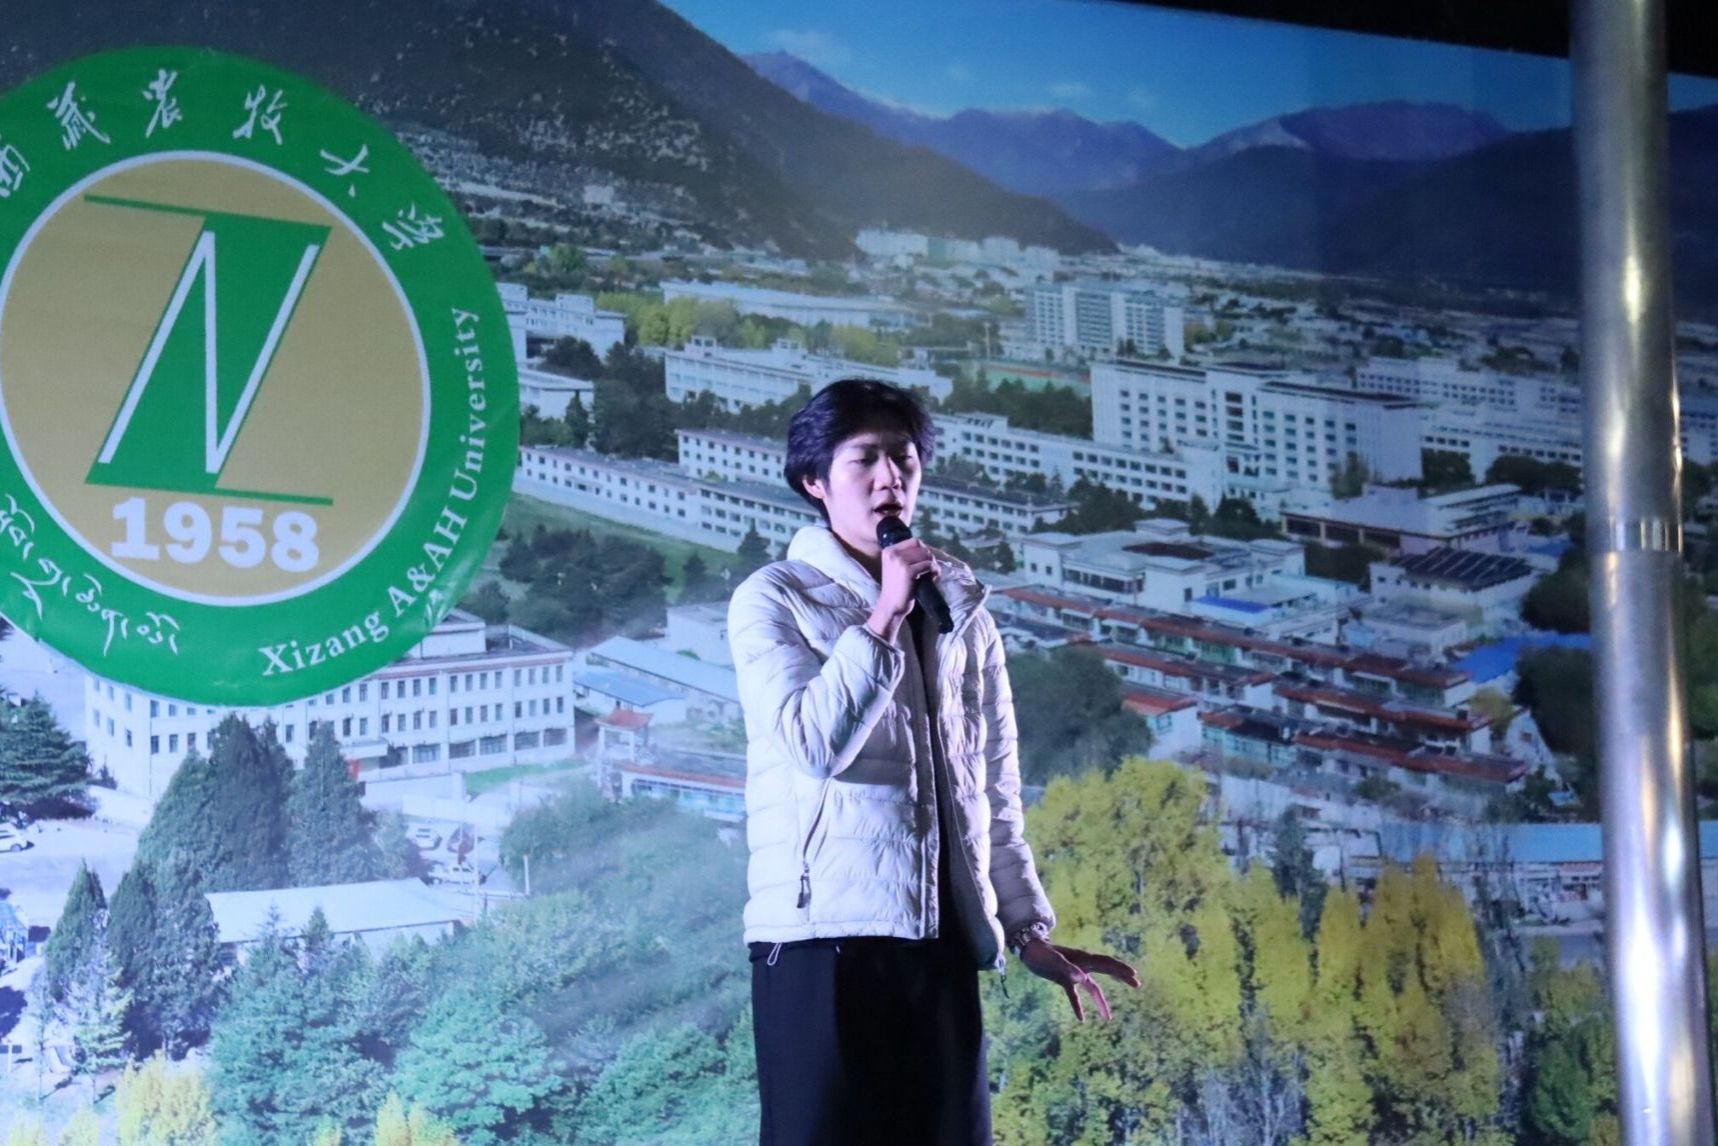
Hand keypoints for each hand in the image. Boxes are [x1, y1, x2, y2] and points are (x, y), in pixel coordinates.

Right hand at [867, 538, 937, 638]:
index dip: (924, 550)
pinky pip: (928, 565)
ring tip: (933, 575)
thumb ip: (907, 557)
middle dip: (930, 558)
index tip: (927, 561)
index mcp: (889, 551)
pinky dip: (935, 571)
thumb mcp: (897, 568)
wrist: (890, 606)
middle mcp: (892, 553)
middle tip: (932, 570)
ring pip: (926, 555)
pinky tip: (934, 578)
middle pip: (921, 547)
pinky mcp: (908, 571)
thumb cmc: (896, 589)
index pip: (914, 541)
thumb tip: (928, 551)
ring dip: (933, 564)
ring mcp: (899, 561)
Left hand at [1019, 940, 1139, 1021]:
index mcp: (1083, 958)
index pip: (1106, 963)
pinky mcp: (1064, 980)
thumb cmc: (1041, 952)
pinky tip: (1081, 1019)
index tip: (1134, 975)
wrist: (1028, 950)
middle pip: (1106, 972)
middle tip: (1137, 984)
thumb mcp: (1053, 960)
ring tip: (1108, 1018)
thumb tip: (1082, 978)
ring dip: (1101, 1002)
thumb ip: (1067, 968)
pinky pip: (1075, 995)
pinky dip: (1079, 1006)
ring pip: (1093, 988)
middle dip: (1121, 977)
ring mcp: (1074, 973)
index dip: (1120, 969)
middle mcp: (1082, 965)